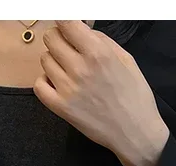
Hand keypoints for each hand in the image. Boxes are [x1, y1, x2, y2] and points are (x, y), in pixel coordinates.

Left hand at [34, 20, 169, 165]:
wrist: (136, 133)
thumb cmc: (135, 98)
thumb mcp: (126, 60)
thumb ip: (102, 41)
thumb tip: (82, 28)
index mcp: (98, 53)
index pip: (66, 22)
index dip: (64, 21)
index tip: (66, 25)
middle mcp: (80, 68)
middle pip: (51, 38)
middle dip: (59, 39)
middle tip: (69, 49)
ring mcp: (68, 89)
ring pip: (44, 60)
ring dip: (54, 61)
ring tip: (69, 71)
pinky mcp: (62, 108)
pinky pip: (39, 85)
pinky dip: (45, 81)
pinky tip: (58, 84)